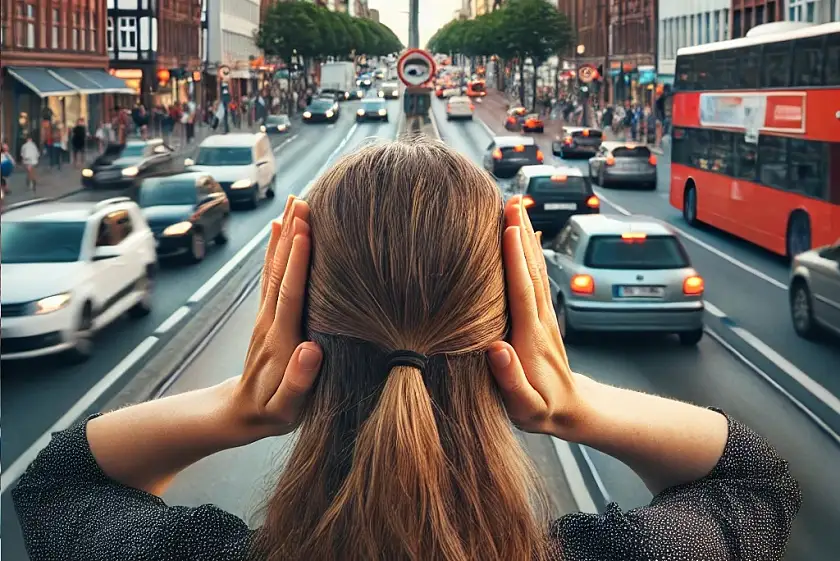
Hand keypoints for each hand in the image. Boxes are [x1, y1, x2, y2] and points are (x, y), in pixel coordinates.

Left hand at [229, 196, 321, 439]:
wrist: (238, 415)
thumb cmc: (270, 415)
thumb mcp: (285, 411)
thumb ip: (297, 384)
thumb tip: (311, 350)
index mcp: (281, 340)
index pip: (290, 294)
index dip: (298, 262)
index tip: (305, 230)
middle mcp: (271, 321)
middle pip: (281, 271)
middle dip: (292, 235)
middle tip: (303, 200)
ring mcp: (267, 315)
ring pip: (275, 268)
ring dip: (284, 235)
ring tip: (294, 203)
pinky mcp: (268, 315)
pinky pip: (272, 275)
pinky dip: (276, 249)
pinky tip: (280, 230)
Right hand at [486, 196, 581, 438]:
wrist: (574, 411)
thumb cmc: (543, 411)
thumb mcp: (525, 408)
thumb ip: (510, 381)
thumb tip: (496, 349)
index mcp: (531, 338)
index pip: (522, 291)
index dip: (514, 260)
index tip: (507, 229)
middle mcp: (539, 320)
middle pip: (531, 270)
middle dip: (521, 234)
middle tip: (511, 202)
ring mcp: (542, 315)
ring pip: (535, 269)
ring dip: (526, 237)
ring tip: (516, 208)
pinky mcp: (541, 315)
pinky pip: (536, 277)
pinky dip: (530, 252)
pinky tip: (525, 237)